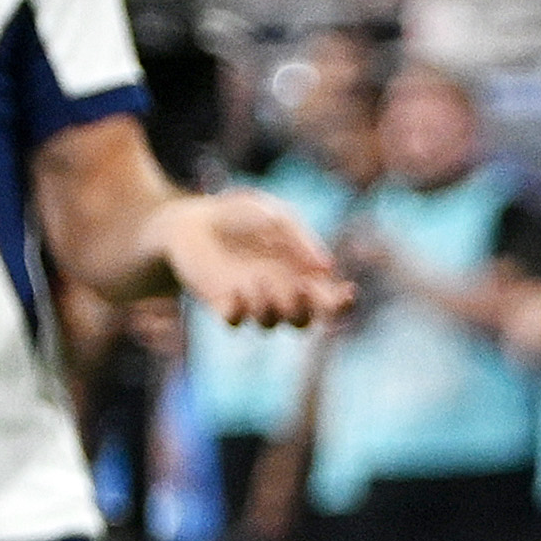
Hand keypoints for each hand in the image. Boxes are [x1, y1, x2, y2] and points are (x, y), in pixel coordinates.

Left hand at [167, 192, 353, 329]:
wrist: (193, 219)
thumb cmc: (240, 216)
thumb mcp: (277, 217)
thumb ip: (301, 241)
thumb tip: (327, 268)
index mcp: (299, 275)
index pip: (328, 300)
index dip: (342, 304)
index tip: (347, 292)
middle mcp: (278, 294)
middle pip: (303, 321)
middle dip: (306, 311)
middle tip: (299, 288)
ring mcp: (250, 300)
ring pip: (270, 324)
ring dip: (269, 307)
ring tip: (257, 280)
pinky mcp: (220, 301)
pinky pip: (234, 321)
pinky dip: (238, 311)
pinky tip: (236, 289)